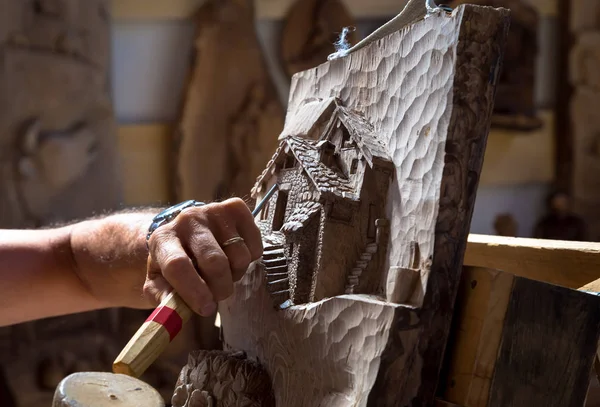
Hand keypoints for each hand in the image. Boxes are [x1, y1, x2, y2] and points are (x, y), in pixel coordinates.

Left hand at [144, 198, 262, 315]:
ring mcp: (213, 210)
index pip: (178, 265)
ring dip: (235, 275)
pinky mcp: (236, 208)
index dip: (194, 290)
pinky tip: (234, 257)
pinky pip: (254, 246)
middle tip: (218, 297)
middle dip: (220, 288)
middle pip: (214, 261)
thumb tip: (176, 312)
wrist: (186, 232)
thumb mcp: (159, 283)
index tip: (206, 309)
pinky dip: (250, 260)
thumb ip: (164, 298)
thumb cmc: (174, 263)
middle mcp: (187, 219)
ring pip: (239, 256)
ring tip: (224, 274)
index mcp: (162, 238)